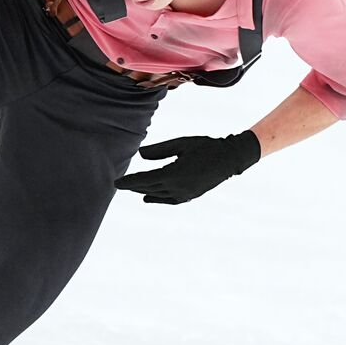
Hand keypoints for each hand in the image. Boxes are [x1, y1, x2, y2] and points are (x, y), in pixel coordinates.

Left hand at [114, 130, 260, 203]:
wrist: (229, 159)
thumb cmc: (205, 147)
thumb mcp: (181, 144)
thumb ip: (159, 150)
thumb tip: (140, 155)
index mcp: (174, 174)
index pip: (145, 180)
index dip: (129, 181)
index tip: (116, 182)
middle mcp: (178, 188)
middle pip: (148, 188)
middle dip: (133, 186)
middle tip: (119, 184)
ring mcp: (185, 194)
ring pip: (157, 195)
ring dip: (142, 191)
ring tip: (131, 188)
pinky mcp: (190, 196)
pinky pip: (168, 200)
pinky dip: (156, 199)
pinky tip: (147, 198)